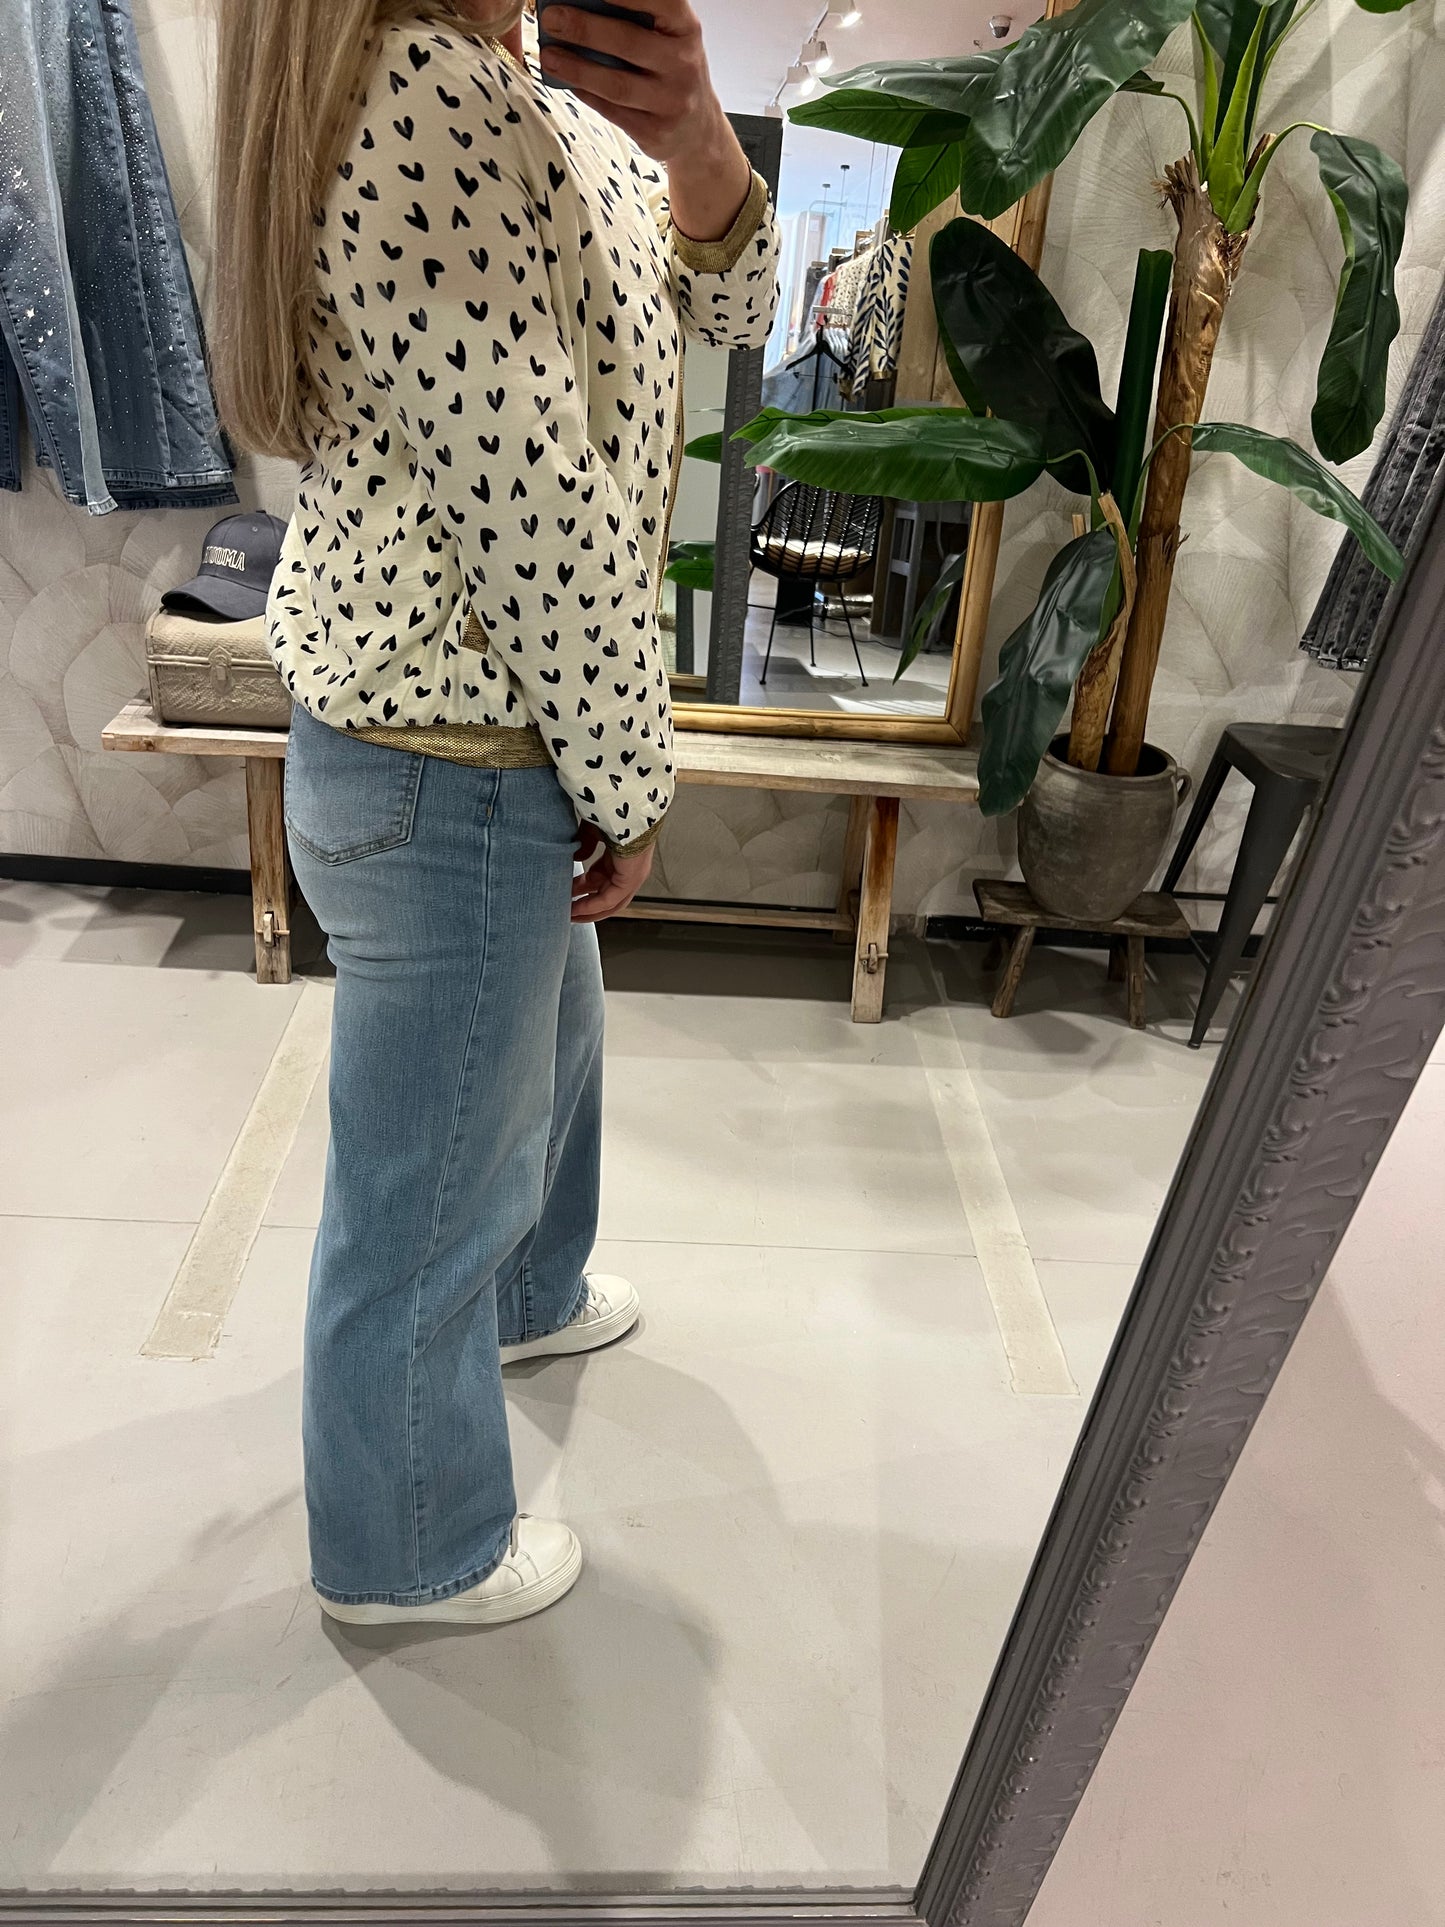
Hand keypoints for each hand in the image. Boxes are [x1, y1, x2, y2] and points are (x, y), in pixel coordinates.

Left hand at [538, 0, 750, 233]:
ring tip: (549, 56)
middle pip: (627, 42)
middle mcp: (684, 63)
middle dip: (584, 29)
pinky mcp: (656, 133)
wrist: (698, 129)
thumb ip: (635, 19)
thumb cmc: (672, 70)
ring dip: (577, 68)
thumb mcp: (667, 36)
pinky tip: (567, 80)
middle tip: (552, 18)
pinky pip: (612, 111)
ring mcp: (672, 102)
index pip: (655, 1)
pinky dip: (586, 93)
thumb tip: (581, 5)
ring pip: (616, 83)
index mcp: (686, 28)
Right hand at [572, 821, 654, 921]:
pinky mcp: (631, 879)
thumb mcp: (593, 830)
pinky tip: (576, 910)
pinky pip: (609, 900)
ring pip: (610, 902)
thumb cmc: (612, 812)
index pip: (604, 879)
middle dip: (586, 904)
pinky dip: (592, 907)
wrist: (626, 806)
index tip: (567, 894)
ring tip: (570, 916)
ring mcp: (633, 875)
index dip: (584, 889)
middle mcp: (629, 868)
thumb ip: (584, 843)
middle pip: (607, 895)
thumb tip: (577, 858)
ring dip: (589, 911)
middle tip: (567, 910)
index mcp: (622, 855)